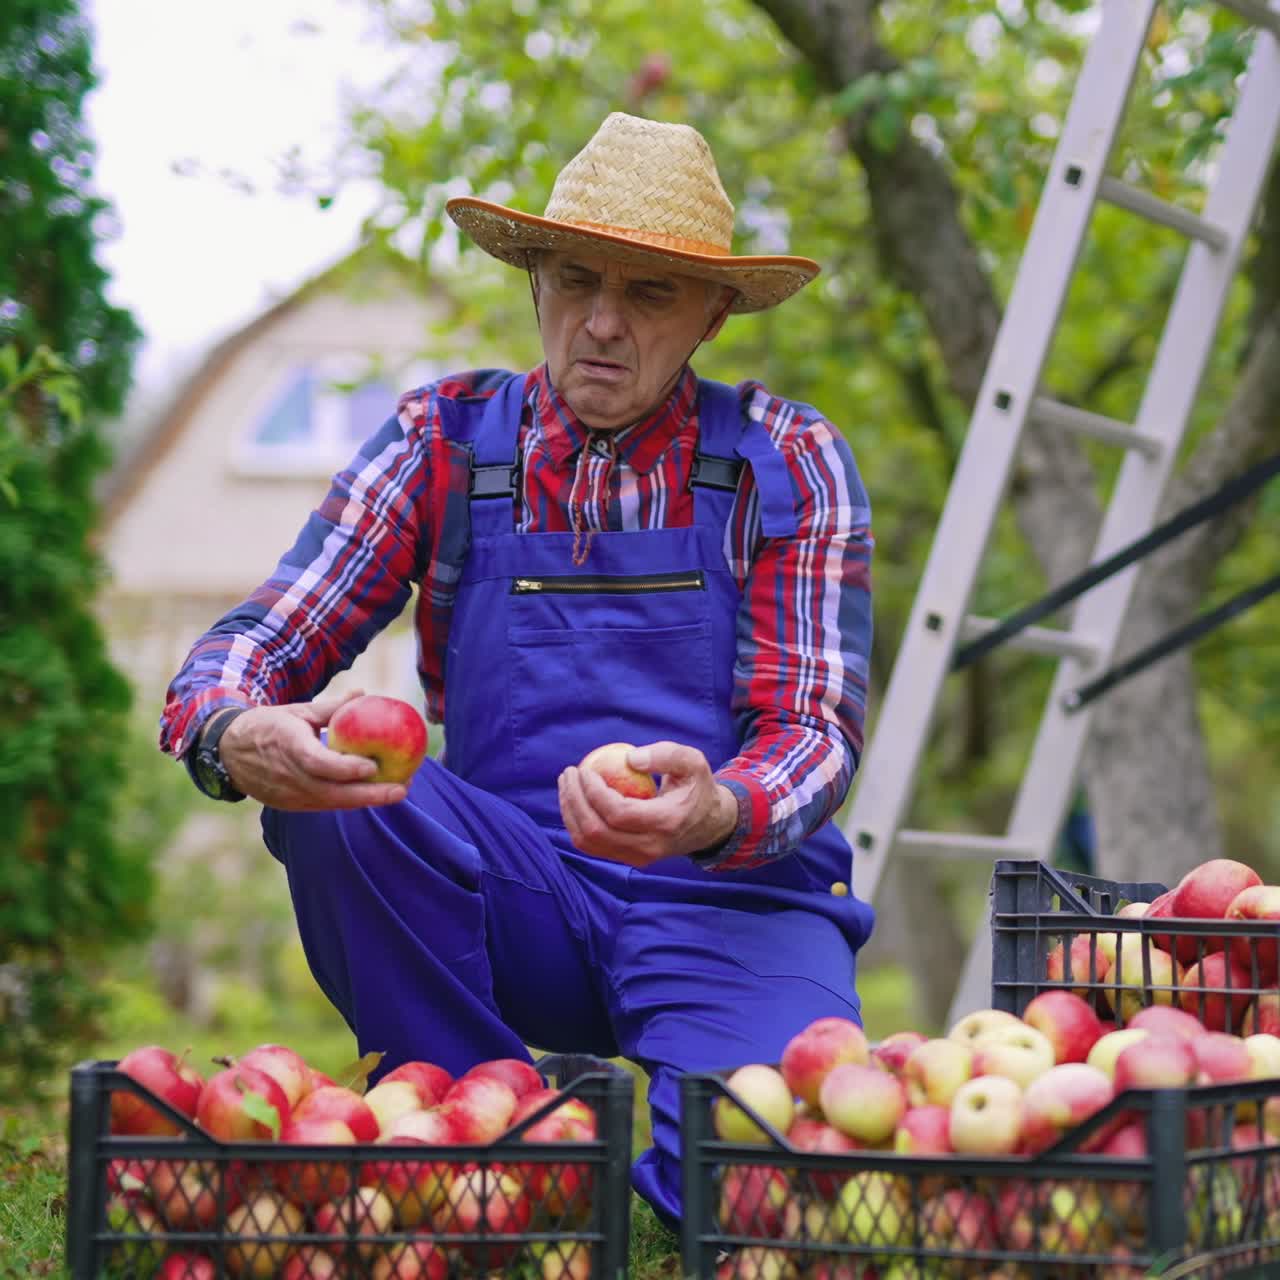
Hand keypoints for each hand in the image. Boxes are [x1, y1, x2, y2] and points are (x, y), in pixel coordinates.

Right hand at [218, 689, 410, 810]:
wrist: (228, 752)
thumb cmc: (269, 725)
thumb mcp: (297, 712)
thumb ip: (331, 708)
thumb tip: (363, 694)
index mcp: (287, 745)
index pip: (318, 763)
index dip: (346, 768)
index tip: (372, 766)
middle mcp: (287, 775)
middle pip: (332, 791)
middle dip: (369, 794)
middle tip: (401, 789)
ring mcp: (288, 794)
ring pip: (331, 802)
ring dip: (365, 800)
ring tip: (396, 792)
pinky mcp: (290, 805)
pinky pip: (324, 805)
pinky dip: (348, 801)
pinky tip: (373, 795)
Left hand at [558, 741, 737, 866]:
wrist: (709, 825)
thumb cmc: (697, 787)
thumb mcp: (693, 762)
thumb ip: (666, 755)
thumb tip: (630, 759)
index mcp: (666, 823)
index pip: (618, 814)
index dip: (594, 793)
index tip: (585, 769)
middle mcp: (649, 847)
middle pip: (596, 831)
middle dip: (574, 800)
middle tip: (569, 772)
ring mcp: (637, 857)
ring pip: (589, 842)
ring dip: (570, 812)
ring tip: (567, 784)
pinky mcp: (628, 859)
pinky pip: (593, 845)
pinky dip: (577, 823)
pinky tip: (575, 800)